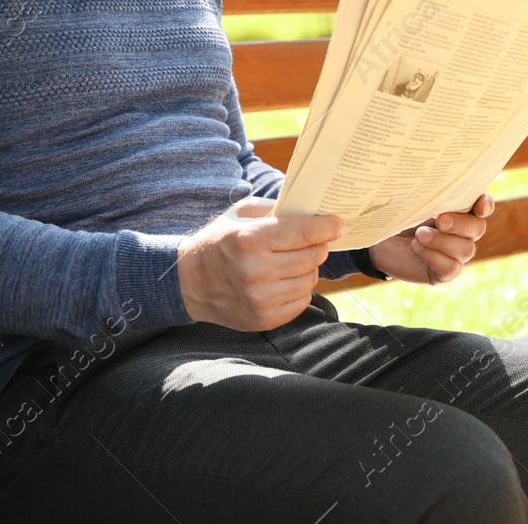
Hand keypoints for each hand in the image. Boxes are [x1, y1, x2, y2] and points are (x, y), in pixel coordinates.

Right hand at [176, 197, 342, 331]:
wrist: (189, 283)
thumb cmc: (219, 242)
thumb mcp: (240, 215)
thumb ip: (275, 209)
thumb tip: (312, 211)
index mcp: (251, 240)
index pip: (305, 233)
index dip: (328, 227)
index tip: (339, 223)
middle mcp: (257, 271)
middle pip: (312, 256)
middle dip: (319, 245)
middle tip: (314, 240)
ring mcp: (261, 299)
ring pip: (310, 279)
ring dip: (308, 267)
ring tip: (294, 260)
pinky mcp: (264, 319)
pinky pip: (302, 300)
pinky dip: (299, 288)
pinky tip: (284, 280)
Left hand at [367, 193, 493, 284]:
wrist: (380, 240)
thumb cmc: (401, 216)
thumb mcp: (416, 202)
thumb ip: (432, 195)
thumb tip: (435, 184)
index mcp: (462, 210)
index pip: (484, 206)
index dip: (486, 205)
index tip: (479, 206)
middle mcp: (464, 232)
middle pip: (478, 228)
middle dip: (460, 224)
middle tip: (439, 219)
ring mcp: (457, 254)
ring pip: (465, 250)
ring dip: (441, 241)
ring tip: (419, 234)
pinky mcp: (445, 272)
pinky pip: (451, 268)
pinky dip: (433, 256)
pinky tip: (416, 247)